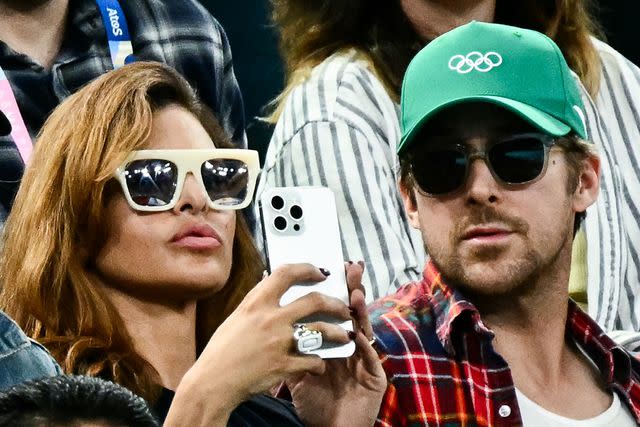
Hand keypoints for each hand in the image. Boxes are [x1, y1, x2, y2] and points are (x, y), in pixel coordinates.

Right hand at [165, 263, 351, 425]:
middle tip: (343, 308)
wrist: (213, 382)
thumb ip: (257, 303)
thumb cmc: (221, 351)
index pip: (286, 273)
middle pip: (314, 301)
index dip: (307, 268)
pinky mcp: (285, 365)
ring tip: (344, 335)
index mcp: (256, 303)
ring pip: (322, 330)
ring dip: (337, 332)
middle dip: (335, 303)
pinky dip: (319, 363)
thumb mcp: (237, 318)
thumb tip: (271, 286)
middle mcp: (270, 318)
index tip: (320, 272)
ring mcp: (280, 342)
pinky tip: (319, 364)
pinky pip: (313, 360)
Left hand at [287, 262, 386, 426]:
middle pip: (351, 312)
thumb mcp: (297, 373)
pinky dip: (364, 345)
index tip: (327, 267)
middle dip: (351, 289)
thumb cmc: (315, 404)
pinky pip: (369, 358)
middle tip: (350, 268)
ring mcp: (363, 361)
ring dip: (359, 312)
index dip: (334, 288)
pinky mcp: (374, 377)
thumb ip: (290, 346)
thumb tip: (271, 316)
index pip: (334, 310)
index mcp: (332, 343)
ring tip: (354, 295)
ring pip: (364, 330)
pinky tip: (357, 333)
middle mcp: (350, 347)